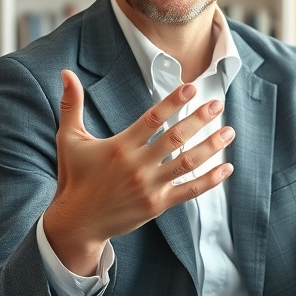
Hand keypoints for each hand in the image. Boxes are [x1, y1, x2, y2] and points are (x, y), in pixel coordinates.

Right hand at [43, 70, 234, 274]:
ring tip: (228, 132)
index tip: (192, 88)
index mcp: (120, 147)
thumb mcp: (69, 139)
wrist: (77, 222)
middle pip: (175, 138)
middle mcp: (137, 166)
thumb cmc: (74, 177)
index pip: (152, 119)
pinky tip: (226, 167)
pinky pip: (190, 191)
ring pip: (187, 163)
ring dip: (211, 147)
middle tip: (218, 104)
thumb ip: (71, 105)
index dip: (173, 102)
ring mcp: (149, 187)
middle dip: (200, 119)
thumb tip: (66, 74)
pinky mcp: (157, 205)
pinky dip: (210, 180)